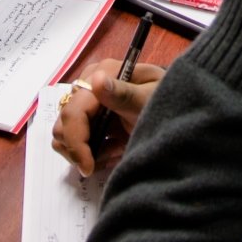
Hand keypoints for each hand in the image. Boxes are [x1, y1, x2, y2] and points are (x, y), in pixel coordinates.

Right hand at [50, 59, 164, 176]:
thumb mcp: (150, 99)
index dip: (76, 142)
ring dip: (87, 152)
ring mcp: (86, 104)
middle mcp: (87, 87)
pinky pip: (75, 142)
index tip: (89, 167)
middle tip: (109, 159)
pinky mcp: (89, 120)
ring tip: (116, 151)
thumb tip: (97, 80)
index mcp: (100, 75)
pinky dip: (91, 154)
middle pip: (64, 125)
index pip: (73, 112)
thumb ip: (124, 94)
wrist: (177, 109)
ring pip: (64, 136)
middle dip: (81, 149)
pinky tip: (114, 150)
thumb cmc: (167, 100)